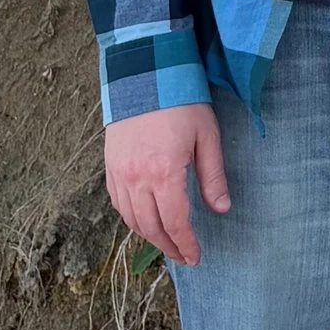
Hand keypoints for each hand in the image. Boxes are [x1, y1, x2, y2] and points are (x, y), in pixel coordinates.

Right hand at [105, 99, 229, 267]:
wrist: (144, 72)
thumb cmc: (181, 101)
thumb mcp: (207, 136)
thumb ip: (213, 176)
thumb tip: (221, 209)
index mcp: (164, 173)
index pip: (176, 222)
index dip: (186, 244)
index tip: (195, 257)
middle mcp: (136, 178)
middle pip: (151, 227)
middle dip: (169, 246)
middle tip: (183, 256)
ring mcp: (118, 173)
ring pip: (131, 219)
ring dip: (149, 236)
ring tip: (167, 243)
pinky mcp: (109, 165)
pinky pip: (117, 203)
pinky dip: (131, 218)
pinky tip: (143, 221)